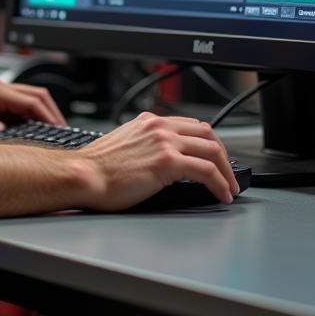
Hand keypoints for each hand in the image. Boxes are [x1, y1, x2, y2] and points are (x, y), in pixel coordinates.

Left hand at [0, 77, 66, 132]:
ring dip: (46, 114)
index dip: (49, 117)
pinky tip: (36, 132)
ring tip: (54, 134)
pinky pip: (22, 105)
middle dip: (54, 114)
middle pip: (38, 96)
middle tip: (64, 134)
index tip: (59, 132)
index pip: (32, 101)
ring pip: (32, 98)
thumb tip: (1, 130)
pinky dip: (34, 116)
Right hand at [80, 112, 239, 209]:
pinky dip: (220, 183)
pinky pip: (206, 171)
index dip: (209, 142)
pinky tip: (223, 194)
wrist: (84, 175)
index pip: (191, 125)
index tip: (215, 157)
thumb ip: (145, 144)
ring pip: (212, 150)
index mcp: (149, 121)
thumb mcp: (124, 144)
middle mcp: (159, 127)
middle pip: (208, 134)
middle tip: (229, 173)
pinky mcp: (168, 162)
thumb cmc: (97, 168)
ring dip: (227, 171)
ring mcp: (165, 142)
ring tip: (231, 187)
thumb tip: (159, 161)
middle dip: (224, 155)